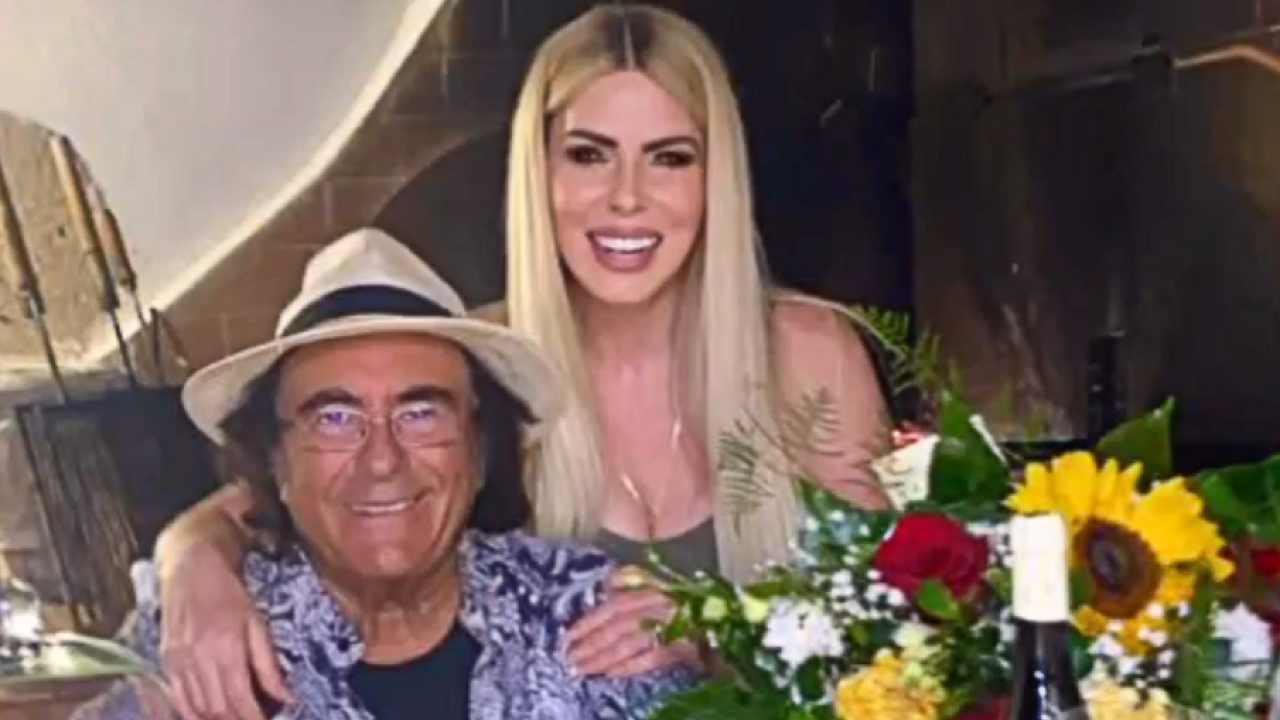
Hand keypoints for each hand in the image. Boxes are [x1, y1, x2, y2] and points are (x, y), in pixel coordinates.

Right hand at [158, 545, 292, 719]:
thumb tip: (286, 697)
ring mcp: (178, 662)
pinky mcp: (166, 661)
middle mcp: (198, 659)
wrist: (190, 568)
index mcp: (225, 647)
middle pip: (217, 709)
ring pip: (196, 709)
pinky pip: (177, 699)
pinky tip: (206, 716)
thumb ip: (268, 663)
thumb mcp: (256, 622)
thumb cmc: (229, 592)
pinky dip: (191, 714)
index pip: (240, 699)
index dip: (254, 719)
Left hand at [566, 569, 701, 677]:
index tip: (568, 636)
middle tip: (570, 658)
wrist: (729, 618)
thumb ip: (634, 579)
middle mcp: (660, 604)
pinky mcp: (685, 646)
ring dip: (603, 657)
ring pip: (630, 642)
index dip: (590, 621)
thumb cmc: (692, 601)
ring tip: (584, 669)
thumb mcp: (662, 582)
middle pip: (617, 625)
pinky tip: (613, 674)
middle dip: (591, 644)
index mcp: (654, 588)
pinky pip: (652, 656)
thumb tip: (607, 586)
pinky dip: (630, 666)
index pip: (614, 605)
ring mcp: (673, 625)